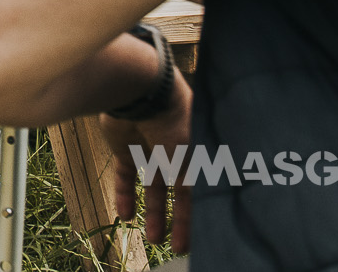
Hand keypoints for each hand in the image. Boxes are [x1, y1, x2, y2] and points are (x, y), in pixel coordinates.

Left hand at [100, 67, 194, 252]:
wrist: (138, 91)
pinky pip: (126, 175)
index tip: (206, 234)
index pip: (203, 184)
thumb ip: (199, 182)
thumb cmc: (175, 120)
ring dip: (154, 213)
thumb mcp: (194, 156)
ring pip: (153, 186)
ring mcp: (149, 147)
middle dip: (180, 218)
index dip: (202, 209)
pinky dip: (125, 195)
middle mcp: (176, 148)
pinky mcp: (124, 147)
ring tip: (154, 239)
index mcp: (199, 146)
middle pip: (179, 190)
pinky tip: (124, 216)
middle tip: (180, 246)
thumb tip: (213, 206)